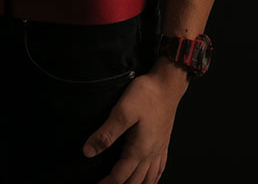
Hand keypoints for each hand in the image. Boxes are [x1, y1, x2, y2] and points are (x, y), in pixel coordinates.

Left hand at [82, 59, 188, 183]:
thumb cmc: (147, 94)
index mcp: (139, 150)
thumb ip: (106, 133)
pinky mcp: (164, 141)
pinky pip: (160, 168)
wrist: (169, 83)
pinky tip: (150, 179)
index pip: (120, 176)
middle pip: (136, 181)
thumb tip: (88, 152)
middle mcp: (150, 153)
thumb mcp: (123, 111)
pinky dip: (153, 179)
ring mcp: (159, 148)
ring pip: (150, 179)